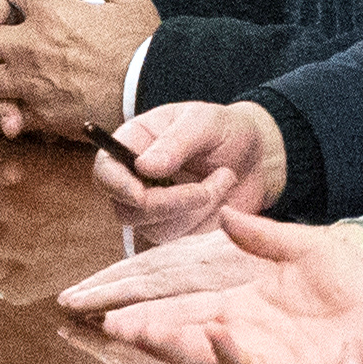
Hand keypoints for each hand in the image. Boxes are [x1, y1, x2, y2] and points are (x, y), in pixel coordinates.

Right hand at [60, 209, 362, 363]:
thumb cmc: (361, 281)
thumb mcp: (306, 246)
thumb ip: (264, 236)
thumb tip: (224, 218)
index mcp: (247, 307)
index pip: (186, 312)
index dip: (150, 313)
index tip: (111, 311)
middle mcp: (251, 337)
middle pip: (187, 340)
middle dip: (149, 335)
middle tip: (111, 327)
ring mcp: (273, 357)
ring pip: (213, 360)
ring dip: (178, 348)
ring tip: (144, 333)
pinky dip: (234, 355)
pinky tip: (213, 336)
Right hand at [97, 97, 289, 244]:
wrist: (257, 157)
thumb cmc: (225, 130)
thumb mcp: (205, 122)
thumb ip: (176, 141)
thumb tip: (144, 167)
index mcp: (132, 144)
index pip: (105, 171)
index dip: (116, 186)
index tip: (140, 194)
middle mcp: (135, 180)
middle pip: (127, 210)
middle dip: (169, 204)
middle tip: (210, 185)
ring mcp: (154, 210)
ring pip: (157, 229)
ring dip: (198, 208)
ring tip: (225, 177)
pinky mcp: (177, 231)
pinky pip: (183, 241)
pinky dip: (209, 221)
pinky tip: (224, 198)